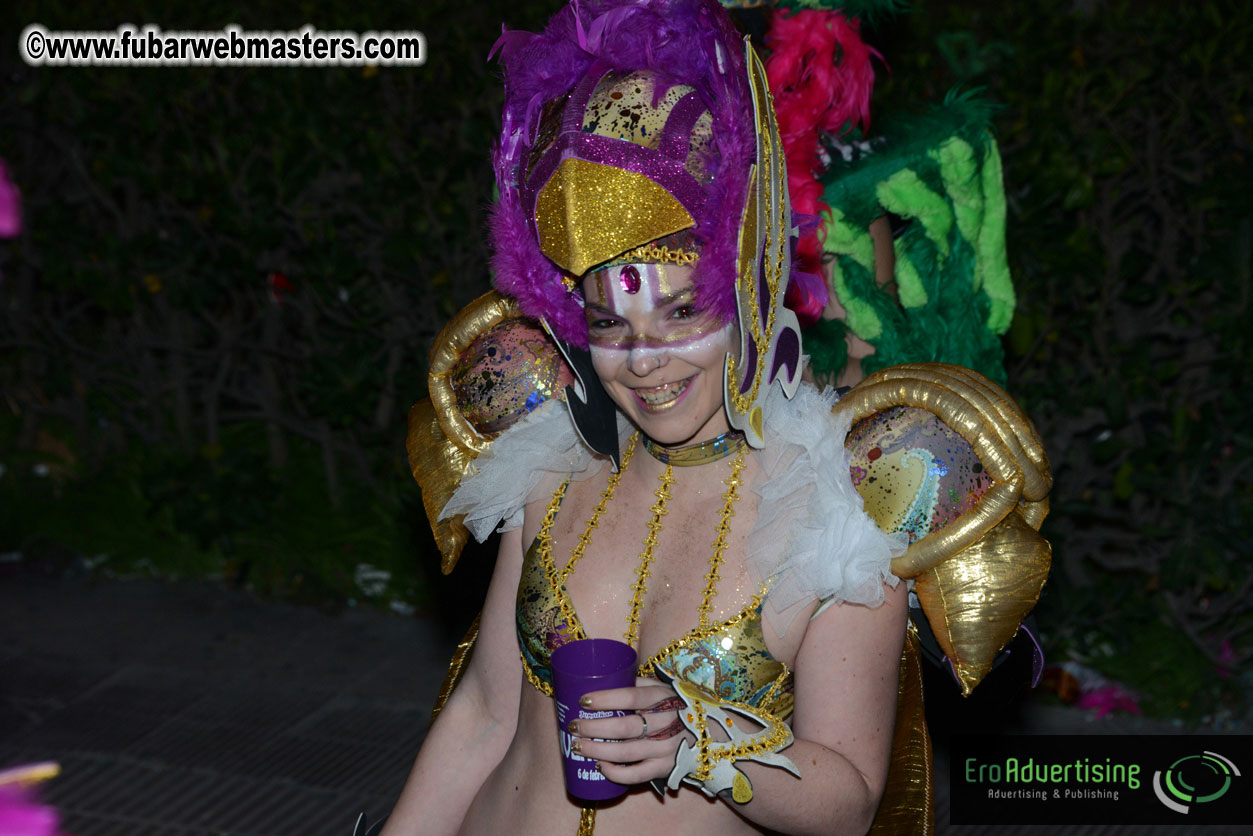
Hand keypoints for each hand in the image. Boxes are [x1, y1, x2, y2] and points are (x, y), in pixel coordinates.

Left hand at [568, 676, 690, 785]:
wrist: (710, 731)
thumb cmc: (677, 705)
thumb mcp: (663, 687)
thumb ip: (638, 682)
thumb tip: (606, 677)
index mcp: (663, 698)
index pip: (631, 696)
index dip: (605, 699)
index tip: (583, 701)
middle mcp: (665, 723)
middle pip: (625, 727)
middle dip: (594, 728)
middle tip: (573, 726)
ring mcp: (666, 748)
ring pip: (627, 753)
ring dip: (598, 750)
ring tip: (578, 746)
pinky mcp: (665, 768)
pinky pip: (638, 775)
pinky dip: (617, 773)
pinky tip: (601, 766)